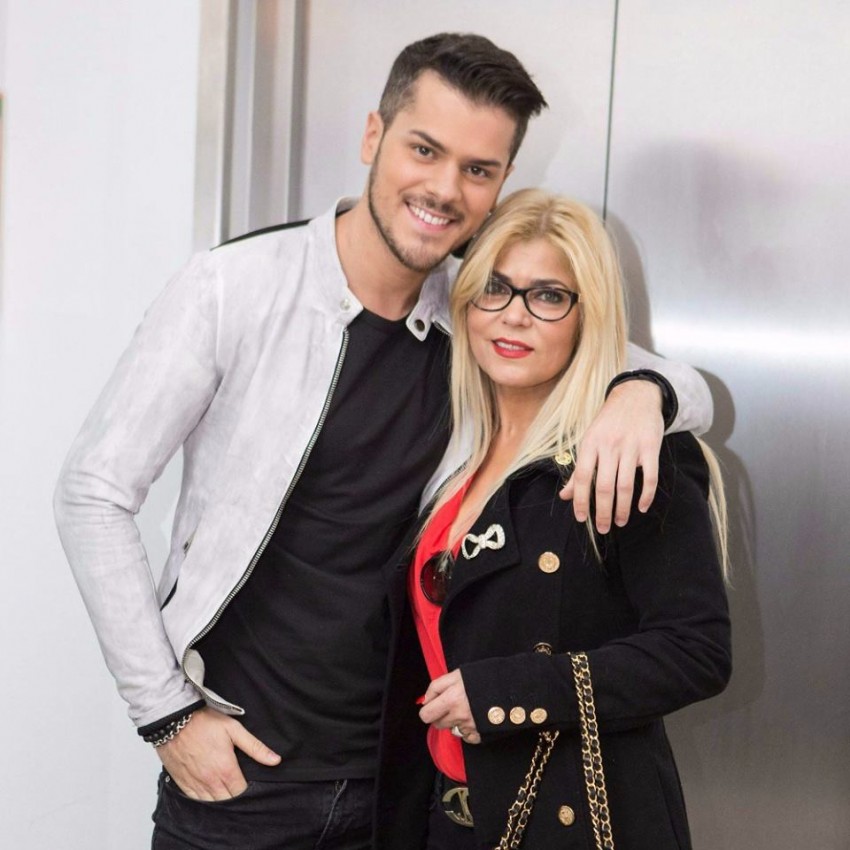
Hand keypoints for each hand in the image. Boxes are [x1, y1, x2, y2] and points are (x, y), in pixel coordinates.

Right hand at [156, 707, 280, 800]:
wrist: (174, 720)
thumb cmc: (205, 722)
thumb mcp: (234, 730)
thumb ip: (255, 747)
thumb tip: (275, 760)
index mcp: (226, 769)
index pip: (241, 793)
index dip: (249, 792)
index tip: (253, 787)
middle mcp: (210, 781)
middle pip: (228, 802)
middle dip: (236, 798)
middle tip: (240, 789)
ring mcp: (195, 784)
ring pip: (211, 805)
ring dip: (220, 801)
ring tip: (227, 793)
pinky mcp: (182, 784)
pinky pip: (195, 802)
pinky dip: (204, 801)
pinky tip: (210, 795)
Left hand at [419, 669, 480, 744]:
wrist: (512, 687)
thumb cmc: (484, 676)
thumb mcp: (457, 674)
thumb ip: (437, 687)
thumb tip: (425, 701)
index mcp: (451, 699)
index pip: (426, 715)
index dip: (428, 709)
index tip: (434, 704)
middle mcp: (458, 716)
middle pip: (437, 724)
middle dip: (440, 716)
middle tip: (451, 705)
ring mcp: (469, 728)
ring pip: (451, 730)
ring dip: (455, 722)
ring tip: (467, 710)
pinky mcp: (480, 736)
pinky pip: (466, 737)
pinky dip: (468, 730)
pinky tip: (475, 718)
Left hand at [560, 380, 663, 532]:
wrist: (636, 396)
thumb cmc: (608, 423)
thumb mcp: (589, 441)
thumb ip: (579, 469)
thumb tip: (564, 496)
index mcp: (590, 444)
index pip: (581, 477)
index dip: (580, 500)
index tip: (581, 519)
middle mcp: (609, 445)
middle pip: (604, 486)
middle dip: (602, 512)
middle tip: (603, 528)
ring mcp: (630, 446)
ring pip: (625, 485)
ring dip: (623, 508)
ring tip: (621, 522)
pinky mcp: (650, 447)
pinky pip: (649, 476)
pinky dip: (646, 495)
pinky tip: (641, 507)